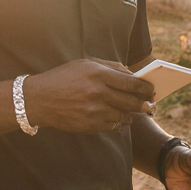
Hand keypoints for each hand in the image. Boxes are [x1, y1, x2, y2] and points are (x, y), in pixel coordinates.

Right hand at [24, 59, 154, 133]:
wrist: (39, 99)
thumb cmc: (64, 78)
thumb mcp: (85, 64)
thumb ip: (111, 67)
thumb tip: (133, 73)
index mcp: (98, 74)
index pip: (132, 82)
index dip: (145, 88)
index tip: (151, 90)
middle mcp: (98, 92)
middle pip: (131, 101)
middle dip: (144, 104)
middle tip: (150, 105)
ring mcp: (94, 111)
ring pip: (123, 115)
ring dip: (130, 114)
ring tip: (130, 111)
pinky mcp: (89, 125)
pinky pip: (112, 126)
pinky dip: (117, 122)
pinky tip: (115, 117)